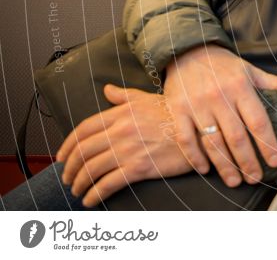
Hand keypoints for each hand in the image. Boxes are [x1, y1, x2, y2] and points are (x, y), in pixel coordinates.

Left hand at [56, 84, 191, 206]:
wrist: (201, 132)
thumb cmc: (177, 115)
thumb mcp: (149, 99)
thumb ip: (125, 96)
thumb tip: (107, 90)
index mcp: (121, 113)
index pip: (84, 129)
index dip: (67, 145)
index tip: (61, 156)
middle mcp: (121, 131)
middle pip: (83, 151)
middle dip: (69, 167)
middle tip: (67, 177)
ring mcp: (129, 150)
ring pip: (92, 169)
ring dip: (79, 183)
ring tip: (77, 190)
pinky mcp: (140, 168)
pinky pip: (108, 183)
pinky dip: (94, 194)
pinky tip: (90, 200)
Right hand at [163, 44, 276, 187]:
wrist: (187, 49)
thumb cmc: (223, 64)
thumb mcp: (249, 69)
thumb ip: (273, 82)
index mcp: (240, 86)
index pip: (258, 121)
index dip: (267, 144)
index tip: (275, 162)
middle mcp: (219, 97)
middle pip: (237, 137)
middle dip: (248, 161)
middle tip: (256, 178)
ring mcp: (197, 105)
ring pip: (213, 142)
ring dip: (224, 165)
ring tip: (235, 181)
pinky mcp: (178, 110)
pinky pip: (186, 139)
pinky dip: (195, 158)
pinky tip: (206, 169)